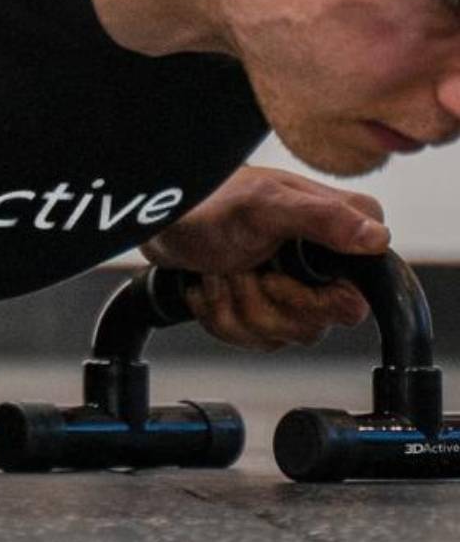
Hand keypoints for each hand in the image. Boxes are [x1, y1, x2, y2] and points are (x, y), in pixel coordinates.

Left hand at [140, 166, 381, 351]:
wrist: (164, 219)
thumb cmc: (211, 202)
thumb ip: (321, 218)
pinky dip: (218, 312)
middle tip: (241, 264)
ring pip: (274, 335)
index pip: (353, 303)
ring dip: (233, 303)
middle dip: (260, 299)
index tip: (273, 275)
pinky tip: (210, 283)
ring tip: (222, 268)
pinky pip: (247, 339)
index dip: (309, 301)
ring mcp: (294, 293)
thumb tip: (376, 239)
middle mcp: (324, 268)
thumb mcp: (265, 204)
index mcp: (340, 235)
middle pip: (311, 326)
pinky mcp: (264, 310)